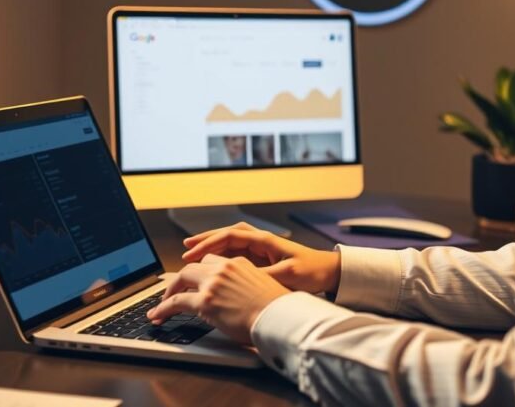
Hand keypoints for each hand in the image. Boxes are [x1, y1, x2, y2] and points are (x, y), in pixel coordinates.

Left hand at [146, 254, 289, 343]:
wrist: (280, 319)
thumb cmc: (276, 311)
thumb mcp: (262, 289)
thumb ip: (243, 287)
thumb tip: (235, 299)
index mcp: (239, 263)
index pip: (212, 262)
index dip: (199, 271)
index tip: (193, 279)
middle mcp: (224, 269)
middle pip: (193, 266)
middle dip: (179, 279)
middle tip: (172, 291)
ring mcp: (213, 283)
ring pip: (181, 279)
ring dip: (168, 292)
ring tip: (161, 305)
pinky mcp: (205, 300)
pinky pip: (176, 301)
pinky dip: (163, 308)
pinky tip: (158, 315)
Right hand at [182, 222, 340, 294]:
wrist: (329, 272)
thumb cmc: (312, 271)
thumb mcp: (287, 276)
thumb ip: (264, 277)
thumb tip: (241, 279)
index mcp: (264, 240)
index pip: (230, 236)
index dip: (209, 244)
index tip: (192, 253)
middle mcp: (260, 241)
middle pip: (226, 235)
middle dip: (205, 240)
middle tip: (185, 248)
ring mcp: (260, 249)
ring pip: (229, 243)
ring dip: (211, 246)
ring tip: (192, 252)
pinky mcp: (262, 259)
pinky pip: (236, 254)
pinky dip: (221, 256)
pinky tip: (211, 264)